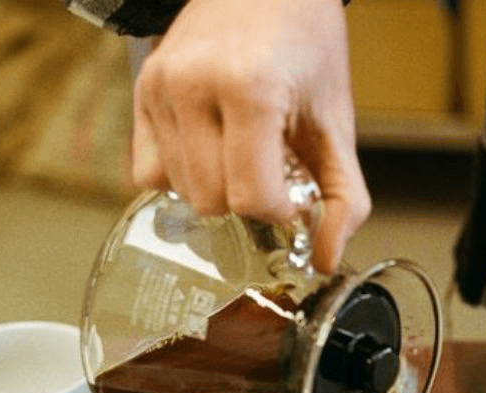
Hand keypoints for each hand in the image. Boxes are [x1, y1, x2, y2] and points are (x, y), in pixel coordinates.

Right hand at [132, 0, 370, 272]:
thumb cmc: (303, 40)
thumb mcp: (336, 119)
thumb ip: (344, 196)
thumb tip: (325, 259)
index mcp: (249, 89)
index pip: (251, 198)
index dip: (277, 210)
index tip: (291, 194)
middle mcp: (194, 86)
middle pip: (213, 203)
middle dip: (245, 202)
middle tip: (267, 171)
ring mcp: (161, 89)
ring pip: (181, 193)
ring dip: (214, 189)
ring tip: (238, 151)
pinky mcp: (141, 93)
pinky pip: (149, 172)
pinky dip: (181, 176)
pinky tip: (208, 151)